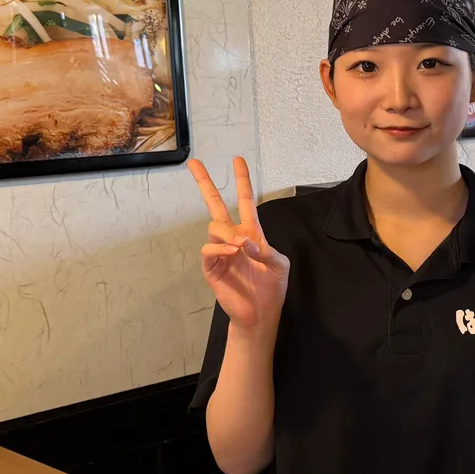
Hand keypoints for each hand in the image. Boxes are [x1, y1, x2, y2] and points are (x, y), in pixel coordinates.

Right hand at [188, 156, 289, 331]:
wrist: (260, 313)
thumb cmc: (271, 288)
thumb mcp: (279, 264)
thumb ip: (265, 250)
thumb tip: (244, 242)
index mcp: (250, 233)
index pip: (244, 201)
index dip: (242, 180)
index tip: (238, 160)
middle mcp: (232, 238)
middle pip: (215, 205)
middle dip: (205, 183)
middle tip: (195, 164)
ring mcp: (220, 252)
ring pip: (214, 227)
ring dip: (226, 233)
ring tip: (239, 246)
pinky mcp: (211, 267)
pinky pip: (208, 249)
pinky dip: (220, 249)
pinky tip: (233, 252)